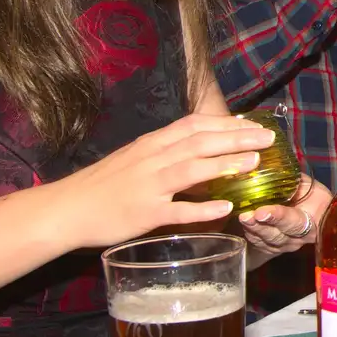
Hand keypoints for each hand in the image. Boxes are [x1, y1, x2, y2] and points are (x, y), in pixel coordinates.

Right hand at [51, 114, 274, 250]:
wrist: (66, 208)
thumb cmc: (104, 184)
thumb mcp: (136, 158)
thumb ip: (167, 152)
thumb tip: (202, 148)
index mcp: (153, 143)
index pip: (195, 125)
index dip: (227, 123)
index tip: (254, 123)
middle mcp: (153, 159)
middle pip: (201, 142)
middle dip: (237, 138)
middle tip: (269, 138)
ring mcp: (149, 186)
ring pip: (192, 169)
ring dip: (225, 164)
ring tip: (255, 164)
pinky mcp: (145, 214)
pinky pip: (178, 211)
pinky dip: (203, 209)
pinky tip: (227, 209)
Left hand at [239, 175, 332, 255]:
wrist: (314, 213)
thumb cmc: (311, 195)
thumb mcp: (306, 184)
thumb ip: (292, 180)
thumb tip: (272, 166)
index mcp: (314, 221)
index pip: (295, 221)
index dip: (278, 216)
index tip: (261, 211)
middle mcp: (300, 238)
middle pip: (278, 235)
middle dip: (260, 226)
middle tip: (246, 216)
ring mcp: (286, 245)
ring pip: (266, 241)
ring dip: (252, 229)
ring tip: (241, 218)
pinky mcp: (273, 250)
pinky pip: (259, 244)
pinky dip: (250, 233)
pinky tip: (243, 223)